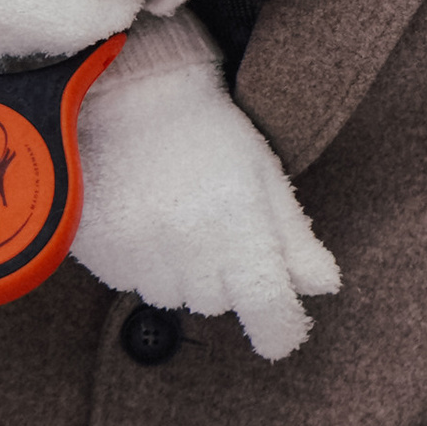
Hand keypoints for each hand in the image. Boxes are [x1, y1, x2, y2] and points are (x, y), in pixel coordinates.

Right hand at [71, 8, 338, 359]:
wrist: (129, 96)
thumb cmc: (208, 132)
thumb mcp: (263, 174)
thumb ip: (294, 238)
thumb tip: (323, 287)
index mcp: (238, 227)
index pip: (269, 312)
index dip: (282, 328)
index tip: (284, 328)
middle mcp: (189, 249)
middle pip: (219, 305)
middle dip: (225, 276)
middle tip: (215, 222)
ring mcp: (141, 255)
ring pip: (174, 297)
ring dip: (182, 271)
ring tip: (177, 214)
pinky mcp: (103, 255)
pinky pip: (133, 283)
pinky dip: (145, 262)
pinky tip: (146, 216)